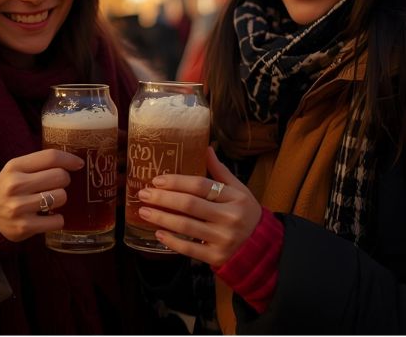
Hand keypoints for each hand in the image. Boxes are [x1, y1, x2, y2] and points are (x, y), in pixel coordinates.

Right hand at [0, 148, 83, 242]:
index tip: (79, 164)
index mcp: (14, 166)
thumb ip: (40, 163)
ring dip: (60, 199)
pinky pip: (58, 220)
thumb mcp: (16, 169)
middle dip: (63, 181)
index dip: (69, 159)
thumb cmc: (9, 188)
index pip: (50, 156)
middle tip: (55, 186)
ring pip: (61, 197)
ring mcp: (19, 207)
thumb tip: (75, 162)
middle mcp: (15, 185)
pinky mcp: (25, 226)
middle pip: (60, 176)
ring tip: (49, 201)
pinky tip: (48, 217)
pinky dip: (57, 219)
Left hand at [136, 147, 261, 266]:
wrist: (262, 248)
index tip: (157, 180)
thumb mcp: (239, 191)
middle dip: (163, 198)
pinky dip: (172, 241)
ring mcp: (223, 239)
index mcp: (235, 198)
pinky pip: (189, 249)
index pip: (201, 186)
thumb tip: (206, 148)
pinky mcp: (216, 257)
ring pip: (186, 226)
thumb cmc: (246, 214)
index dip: (177, 181)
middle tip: (143, 194)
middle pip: (190, 205)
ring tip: (144, 212)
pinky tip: (158, 233)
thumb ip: (221, 172)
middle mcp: (230, 217)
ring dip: (161, 218)